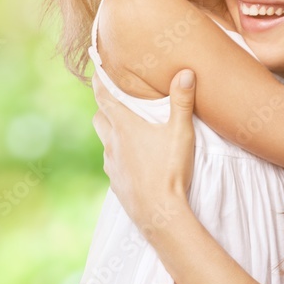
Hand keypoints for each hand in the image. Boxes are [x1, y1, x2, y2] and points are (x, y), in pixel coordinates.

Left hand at [92, 69, 196, 234]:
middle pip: (99, 118)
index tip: (97, 70)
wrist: (159, 213)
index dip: (99, 81)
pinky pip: (112, 163)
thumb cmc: (170, 170)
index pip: (104, 96)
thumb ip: (182, 101)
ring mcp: (111, 164)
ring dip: (112, 133)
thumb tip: (186, 72)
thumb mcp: (181, 133)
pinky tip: (133, 160)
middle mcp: (112, 143)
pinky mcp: (116, 183)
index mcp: (124, 126)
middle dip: (105, 108)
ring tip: (128, 131)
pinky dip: (118, 156)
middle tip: (117, 101)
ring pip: (104, 142)